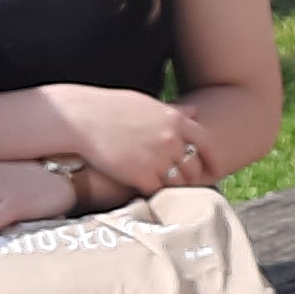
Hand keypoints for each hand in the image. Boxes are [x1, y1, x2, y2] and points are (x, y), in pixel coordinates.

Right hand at [43, 84, 216, 195]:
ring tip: (160, 183)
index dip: (212, 159)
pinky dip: (153, 190)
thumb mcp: (147, 104)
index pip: (207, 143)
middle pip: (193, 166)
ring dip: (172, 184)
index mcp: (175, 120)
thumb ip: (173, 113)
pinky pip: (157, 190)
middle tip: (181, 180)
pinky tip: (143, 187)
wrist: (81, 119)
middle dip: (190, 175)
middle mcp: (172, 140)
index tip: (213, 169)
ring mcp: (158, 159)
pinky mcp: (141, 176)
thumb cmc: (110, 108)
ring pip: (178, 182)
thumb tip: (194, 111)